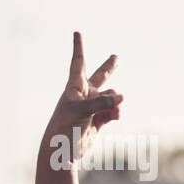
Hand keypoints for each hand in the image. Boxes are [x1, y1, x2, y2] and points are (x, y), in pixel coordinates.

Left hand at [46, 32, 122, 163]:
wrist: (62, 150)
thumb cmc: (65, 127)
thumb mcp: (82, 111)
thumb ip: (102, 103)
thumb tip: (122, 98)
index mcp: (74, 87)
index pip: (79, 62)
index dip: (79, 46)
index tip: (77, 32)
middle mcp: (83, 95)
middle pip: (99, 77)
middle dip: (108, 68)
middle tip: (116, 57)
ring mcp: (91, 108)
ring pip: (111, 98)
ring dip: (115, 102)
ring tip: (115, 110)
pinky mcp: (98, 121)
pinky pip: (113, 111)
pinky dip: (116, 112)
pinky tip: (117, 116)